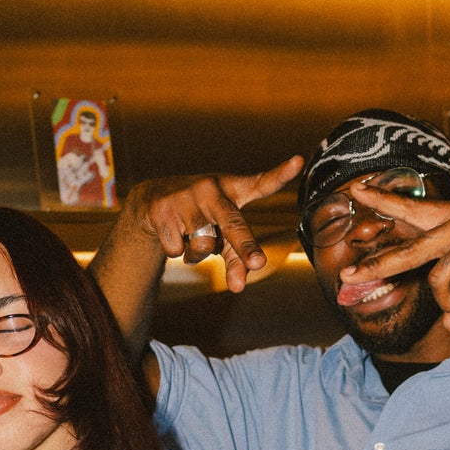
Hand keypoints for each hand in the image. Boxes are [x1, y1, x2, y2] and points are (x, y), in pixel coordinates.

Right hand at [128, 156, 303, 292]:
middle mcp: (212, 188)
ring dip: (196, 253)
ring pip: (201, 247)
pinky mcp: (163, 209)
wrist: (151, 201)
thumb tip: (238, 288)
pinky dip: (175, 250)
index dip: (280, 174)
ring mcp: (186, 196)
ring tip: (188, 232)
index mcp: (233, 190)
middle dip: (244, 245)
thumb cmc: (200, 218)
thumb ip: (237, 260)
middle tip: (257, 263)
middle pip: (233, 223)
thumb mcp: (221, 235)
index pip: (261, 183)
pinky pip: (177, 250)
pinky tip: (170, 231)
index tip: (299, 162)